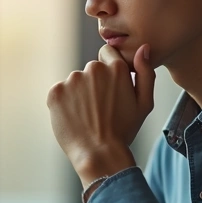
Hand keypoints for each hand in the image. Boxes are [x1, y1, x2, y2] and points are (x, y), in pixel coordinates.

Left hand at [46, 43, 154, 184]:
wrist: (98, 154)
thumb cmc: (123, 131)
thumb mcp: (144, 104)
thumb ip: (146, 73)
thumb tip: (142, 48)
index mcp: (116, 68)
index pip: (107, 52)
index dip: (109, 69)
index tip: (109, 88)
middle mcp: (93, 69)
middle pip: (91, 69)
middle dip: (94, 84)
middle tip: (100, 109)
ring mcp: (72, 80)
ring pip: (75, 82)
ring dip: (78, 94)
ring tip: (87, 116)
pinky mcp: (55, 92)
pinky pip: (60, 92)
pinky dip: (64, 103)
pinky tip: (74, 119)